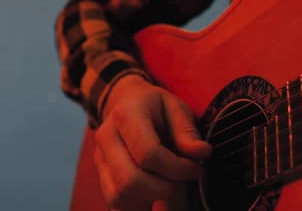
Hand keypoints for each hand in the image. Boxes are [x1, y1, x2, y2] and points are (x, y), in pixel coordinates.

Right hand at [94, 74, 211, 209]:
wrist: (125, 102)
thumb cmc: (155, 106)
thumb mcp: (175, 107)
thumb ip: (187, 131)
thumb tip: (201, 153)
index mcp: (126, 115)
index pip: (148, 153)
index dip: (177, 168)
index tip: (196, 168)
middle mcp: (107, 137)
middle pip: (130, 180)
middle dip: (164, 189)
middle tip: (181, 180)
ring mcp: (100, 158)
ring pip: (119, 196)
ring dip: (150, 199)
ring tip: (167, 184)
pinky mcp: (101, 175)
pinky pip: (114, 203)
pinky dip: (137, 206)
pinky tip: (153, 194)